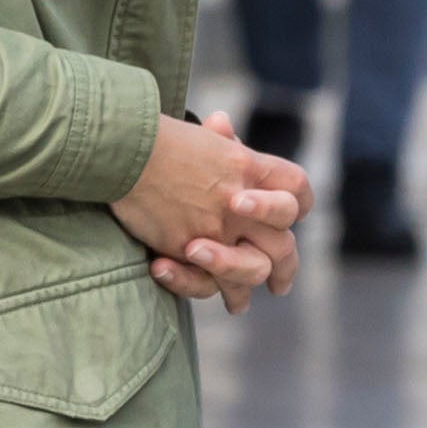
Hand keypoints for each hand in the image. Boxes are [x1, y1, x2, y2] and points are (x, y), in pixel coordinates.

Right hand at [109, 111, 310, 314]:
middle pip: (284, 243)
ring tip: (239, 304)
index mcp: (253, 169)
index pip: (298, 191)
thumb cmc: (158, 138)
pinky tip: (207, 297)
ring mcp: (221, 228)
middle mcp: (246, 203)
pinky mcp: (189, 249)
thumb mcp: (199, 136)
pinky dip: (202, 289)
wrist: (126, 148)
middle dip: (284, 268)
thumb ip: (219, 142)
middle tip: (281, 284)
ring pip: (254, 270)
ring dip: (246, 287)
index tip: (294, 221)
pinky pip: (208, 282)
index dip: (300, 206)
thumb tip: (222, 123)